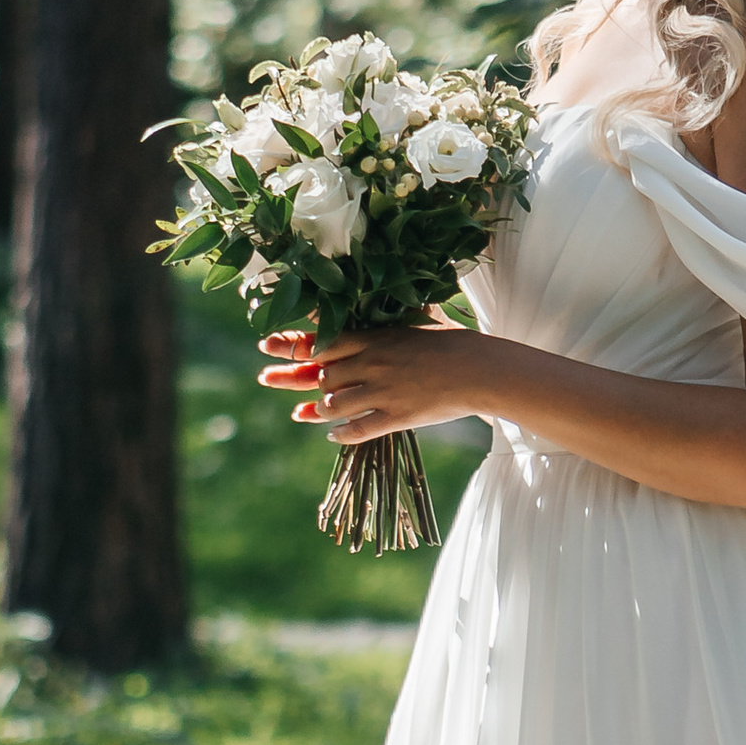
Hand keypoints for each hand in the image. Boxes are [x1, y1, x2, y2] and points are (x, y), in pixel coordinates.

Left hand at [258, 320, 494, 443]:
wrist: (478, 368)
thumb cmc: (449, 340)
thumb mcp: (412, 322)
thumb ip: (384, 320)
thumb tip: (369, 310)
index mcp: (373, 338)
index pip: (322, 342)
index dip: (290, 344)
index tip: (266, 345)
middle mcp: (371, 364)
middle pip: (319, 374)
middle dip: (290, 377)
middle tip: (266, 378)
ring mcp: (382, 392)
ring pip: (332, 404)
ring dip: (317, 408)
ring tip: (309, 411)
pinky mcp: (396, 417)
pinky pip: (358, 430)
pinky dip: (340, 433)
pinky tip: (332, 434)